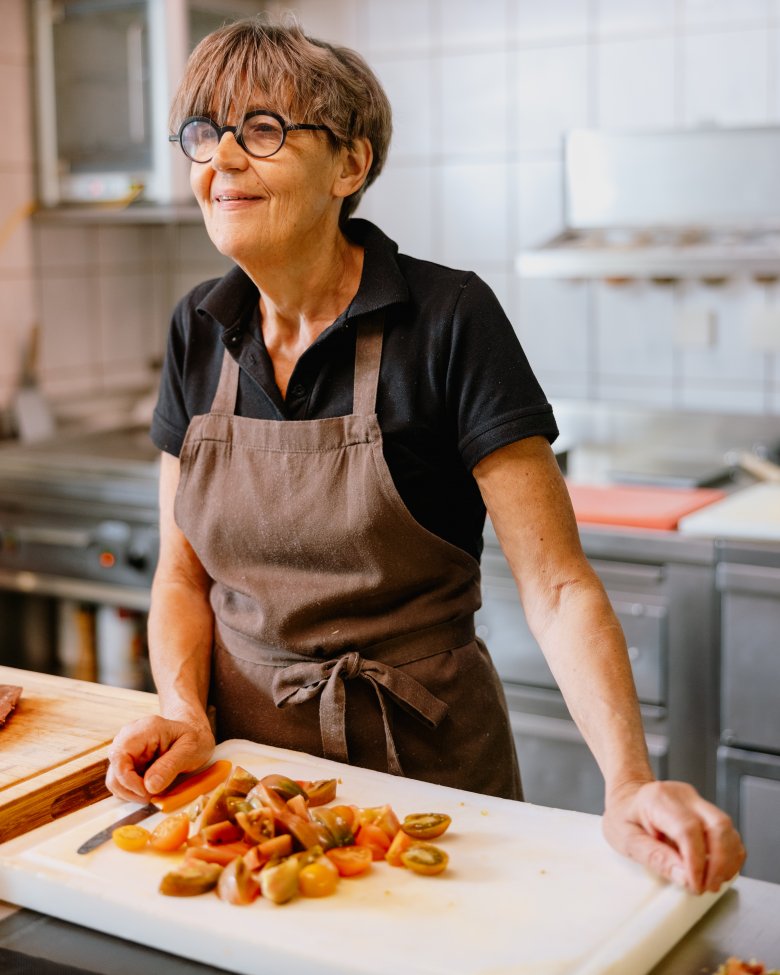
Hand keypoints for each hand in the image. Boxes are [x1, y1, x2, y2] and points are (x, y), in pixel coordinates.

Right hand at [106, 714, 215, 803]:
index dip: (128, 780)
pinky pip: (121, 780)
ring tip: (154, 790)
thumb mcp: (190, 750)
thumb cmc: (194, 738)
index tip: (147, 792)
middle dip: (131, 790)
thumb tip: (149, 786)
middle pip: (114, 771)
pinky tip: (150, 786)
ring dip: (132, 792)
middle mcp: (128, 736)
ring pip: (114, 779)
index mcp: (144, 730)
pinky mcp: (126, 760)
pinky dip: (133, 789)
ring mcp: (125, 748)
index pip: (120, 757)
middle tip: (153, 796)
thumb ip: (170, 766)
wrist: (193, 732)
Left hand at [602, 779, 745, 893]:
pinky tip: (718, 871)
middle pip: (718, 825)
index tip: (695, 885)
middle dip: (720, 863)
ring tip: (712, 882)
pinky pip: (728, 832)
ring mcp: (698, 802)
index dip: (697, 862)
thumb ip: (655, 857)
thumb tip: (685, 877)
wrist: (627, 797)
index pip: (688, 829)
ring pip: (728, 829)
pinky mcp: (706, 812)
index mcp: (658, 799)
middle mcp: (684, 796)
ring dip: (728, 861)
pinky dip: (730, 855)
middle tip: (707, 887)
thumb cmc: (623, 816)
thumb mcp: (626, 839)